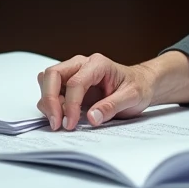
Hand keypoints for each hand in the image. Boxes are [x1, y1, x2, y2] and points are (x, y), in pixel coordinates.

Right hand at [36, 54, 154, 130]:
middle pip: (52, 74)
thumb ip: (112, 106)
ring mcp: (74, 73)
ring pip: (47, 82)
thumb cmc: (137, 87)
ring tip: (60, 122)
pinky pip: (51, 91)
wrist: (141, 84)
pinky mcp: (69, 85)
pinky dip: (51, 105)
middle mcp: (82, 65)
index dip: (70, 104)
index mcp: (98, 64)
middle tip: (56, 123)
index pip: (75, 82)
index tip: (71, 123)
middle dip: (50, 100)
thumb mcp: (132, 97)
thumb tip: (92, 117)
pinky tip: (62, 117)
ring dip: (49, 103)